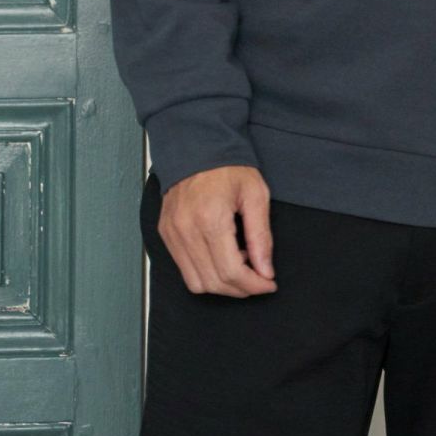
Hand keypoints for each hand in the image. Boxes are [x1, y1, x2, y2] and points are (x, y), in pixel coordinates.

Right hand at [158, 164, 277, 296]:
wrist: (197, 146)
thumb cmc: (229, 167)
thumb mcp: (256, 195)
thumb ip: (261, 236)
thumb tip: (266, 272)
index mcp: (210, 218)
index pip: (231, 272)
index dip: (254, 285)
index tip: (269, 283)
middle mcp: (186, 230)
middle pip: (213, 282)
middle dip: (241, 288)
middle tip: (259, 278)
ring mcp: (172, 234)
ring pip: (196, 282)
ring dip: (222, 284)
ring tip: (239, 263)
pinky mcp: (165, 234)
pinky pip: (183, 269)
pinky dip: (205, 273)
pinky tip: (221, 255)